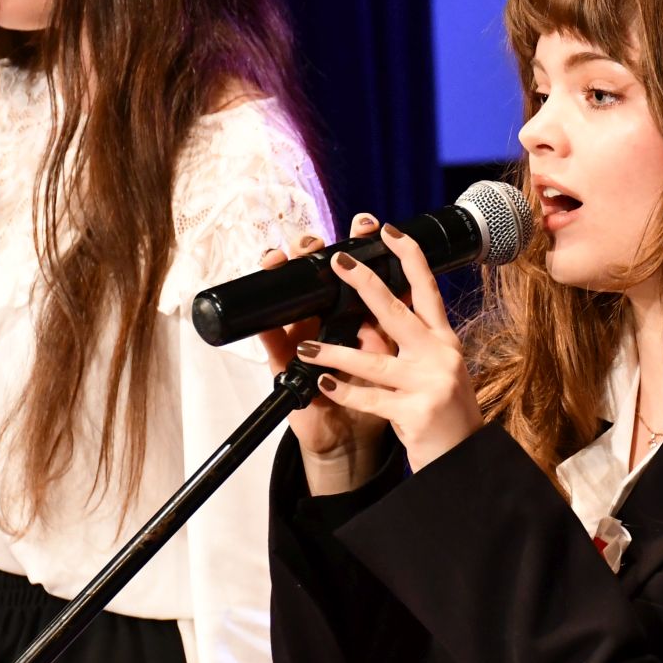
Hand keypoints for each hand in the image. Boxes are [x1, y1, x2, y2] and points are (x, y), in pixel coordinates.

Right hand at [256, 215, 394, 486]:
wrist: (353, 439)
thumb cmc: (378, 398)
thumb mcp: (396, 364)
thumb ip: (393, 335)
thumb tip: (400, 306)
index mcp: (364, 316)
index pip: (364, 272)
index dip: (366, 245)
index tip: (373, 223)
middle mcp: (332, 321)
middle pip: (320, 276)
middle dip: (315, 251)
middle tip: (316, 236)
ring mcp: (307, 339)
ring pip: (292, 301)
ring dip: (286, 280)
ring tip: (280, 260)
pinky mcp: (288, 365)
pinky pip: (273, 345)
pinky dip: (268, 330)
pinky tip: (262, 313)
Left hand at [285, 220, 482, 472]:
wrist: (463, 460)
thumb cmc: (445, 414)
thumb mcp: (432, 371)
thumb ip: (405, 345)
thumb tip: (366, 319)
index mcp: (444, 341)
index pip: (426, 290)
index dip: (409, 257)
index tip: (390, 231)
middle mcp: (440, 356)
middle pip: (397, 312)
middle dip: (365, 285)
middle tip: (338, 262)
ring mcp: (430, 383)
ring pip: (374, 360)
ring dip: (335, 353)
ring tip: (307, 347)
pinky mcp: (416, 412)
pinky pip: (371, 398)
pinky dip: (345, 390)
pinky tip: (324, 383)